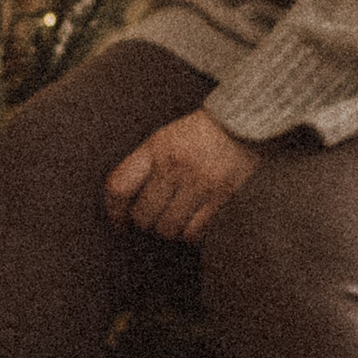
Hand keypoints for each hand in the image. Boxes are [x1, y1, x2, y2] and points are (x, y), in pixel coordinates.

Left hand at [105, 110, 260, 242]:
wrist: (243, 124)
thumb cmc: (200, 134)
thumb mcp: (165, 138)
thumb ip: (145, 165)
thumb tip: (126, 203)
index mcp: (156, 148)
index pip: (119, 186)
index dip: (113, 211)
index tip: (119, 221)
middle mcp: (175, 166)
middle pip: (143, 215)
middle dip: (145, 222)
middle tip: (153, 217)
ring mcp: (199, 183)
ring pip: (168, 228)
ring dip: (169, 229)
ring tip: (175, 218)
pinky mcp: (222, 198)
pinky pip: (195, 232)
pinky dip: (191, 234)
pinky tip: (194, 222)